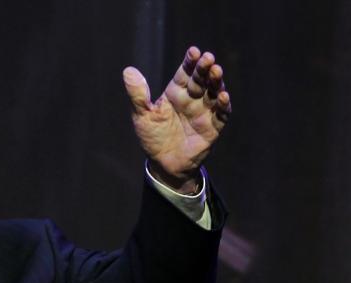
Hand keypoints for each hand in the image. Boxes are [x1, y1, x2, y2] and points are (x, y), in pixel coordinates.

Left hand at [123, 46, 230, 191]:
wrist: (164, 164)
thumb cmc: (153, 137)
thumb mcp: (142, 115)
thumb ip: (138, 95)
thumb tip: (128, 71)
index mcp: (176, 92)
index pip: (185, 73)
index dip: (190, 62)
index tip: (193, 51)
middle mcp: (193, 99)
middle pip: (201, 79)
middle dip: (205, 68)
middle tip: (208, 58)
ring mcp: (204, 112)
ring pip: (214, 92)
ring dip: (216, 82)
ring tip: (217, 71)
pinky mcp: (213, 127)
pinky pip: (221, 114)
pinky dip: (223, 105)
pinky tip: (223, 96)